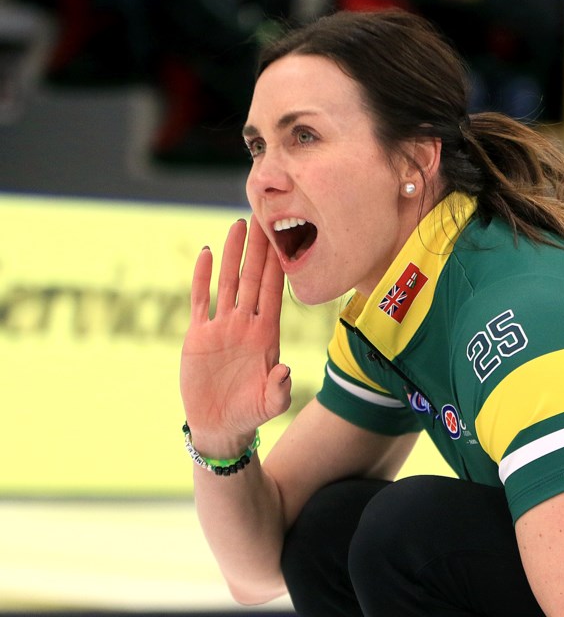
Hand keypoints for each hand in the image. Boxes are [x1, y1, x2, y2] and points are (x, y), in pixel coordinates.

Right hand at [180, 217, 291, 448]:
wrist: (220, 425)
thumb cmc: (250, 414)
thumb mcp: (268, 404)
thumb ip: (278, 389)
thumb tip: (283, 370)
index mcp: (266, 335)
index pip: (274, 292)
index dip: (279, 265)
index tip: (285, 238)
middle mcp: (246, 324)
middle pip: (254, 278)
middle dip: (259, 248)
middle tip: (264, 217)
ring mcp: (222, 327)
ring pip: (228, 281)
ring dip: (234, 254)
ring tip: (238, 225)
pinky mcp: (198, 334)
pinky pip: (200, 300)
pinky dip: (201, 277)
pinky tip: (206, 254)